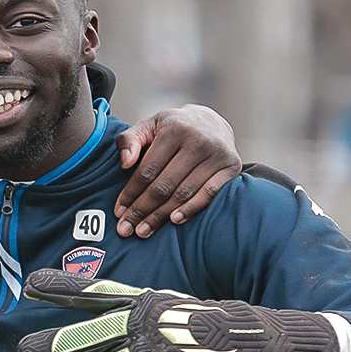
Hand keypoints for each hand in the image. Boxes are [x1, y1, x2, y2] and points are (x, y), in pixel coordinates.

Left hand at [15, 269, 338, 351]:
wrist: (249, 339)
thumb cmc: (190, 323)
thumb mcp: (157, 308)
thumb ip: (117, 324)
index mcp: (140, 303)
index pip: (94, 293)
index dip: (61, 289)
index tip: (29, 284)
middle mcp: (145, 325)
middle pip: (89, 337)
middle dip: (55, 345)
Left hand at [112, 104, 239, 238]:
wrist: (212, 121)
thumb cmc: (172, 128)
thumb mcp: (148, 125)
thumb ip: (129, 140)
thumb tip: (125, 162)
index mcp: (174, 130)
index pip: (148, 169)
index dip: (131, 192)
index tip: (118, 211)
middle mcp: (198, 141)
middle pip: (164, 185)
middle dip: (142, 209)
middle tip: (126, 228)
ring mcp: (217, 154)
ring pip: (184, 192)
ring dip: (161, 215)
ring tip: (144, 230)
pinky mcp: (232, 166)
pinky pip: (209, 193)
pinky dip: (191, 208)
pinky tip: (174, 220)